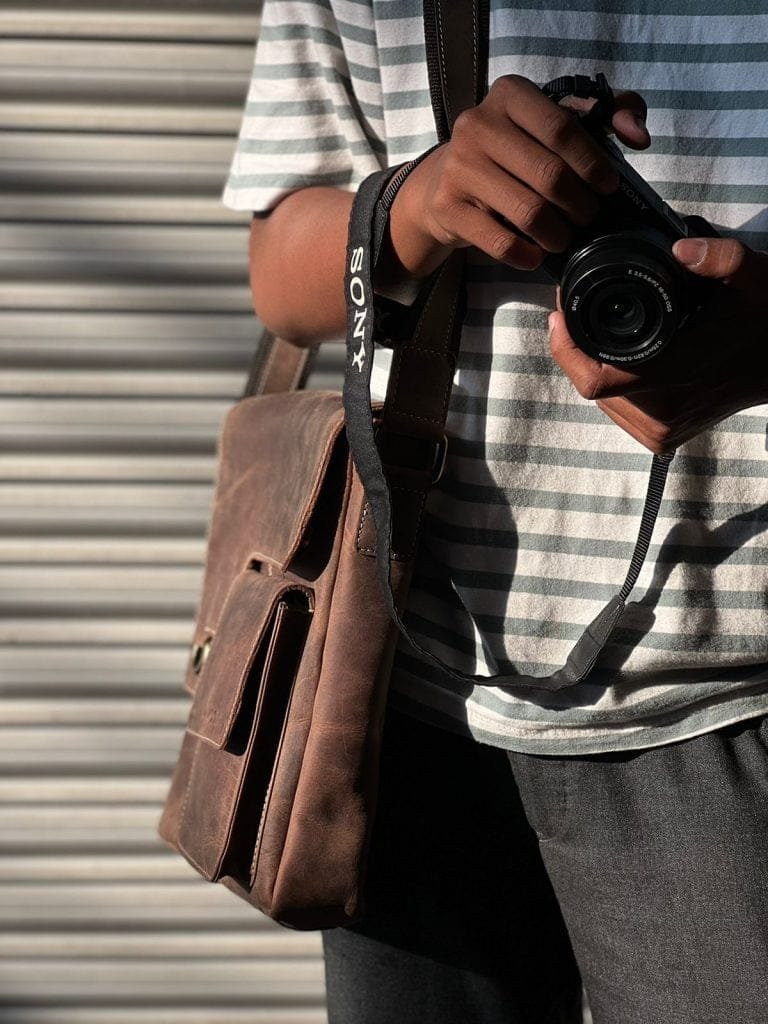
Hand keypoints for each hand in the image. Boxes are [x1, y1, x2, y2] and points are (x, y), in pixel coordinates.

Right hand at [380, 74, 649, 283]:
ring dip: (557, 234)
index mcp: (510, 94)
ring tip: (564, 239)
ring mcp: (458, 167)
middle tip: (587, 218)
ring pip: (528, 212)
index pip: (563, 129)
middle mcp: (478, 124)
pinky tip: (535, 256)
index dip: (594, 164)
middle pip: (549, 175)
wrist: (443, 184)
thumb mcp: (552, 123)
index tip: (608, 188)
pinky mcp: (447, 206)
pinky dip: (526, 255)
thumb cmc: (512, 152)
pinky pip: (500, 242)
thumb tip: (638, 137)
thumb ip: (606, 115)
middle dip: (579, 205)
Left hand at [548, 237, 767, 453]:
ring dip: (593, 366)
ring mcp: (662, 433)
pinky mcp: (662, 440)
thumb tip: (680, 249)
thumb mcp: (755, 279)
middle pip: (592, 386)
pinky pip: (617, 413)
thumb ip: (723, 259)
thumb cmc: (767, 321)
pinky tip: (617, 358)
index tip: (559, 315)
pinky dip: (611, 385)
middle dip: (577, 348)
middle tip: (576, 311)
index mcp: (677, 377)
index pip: (595, 380)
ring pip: (601, 401)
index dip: (566, 348)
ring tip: (595, 332)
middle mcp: (664, 415)